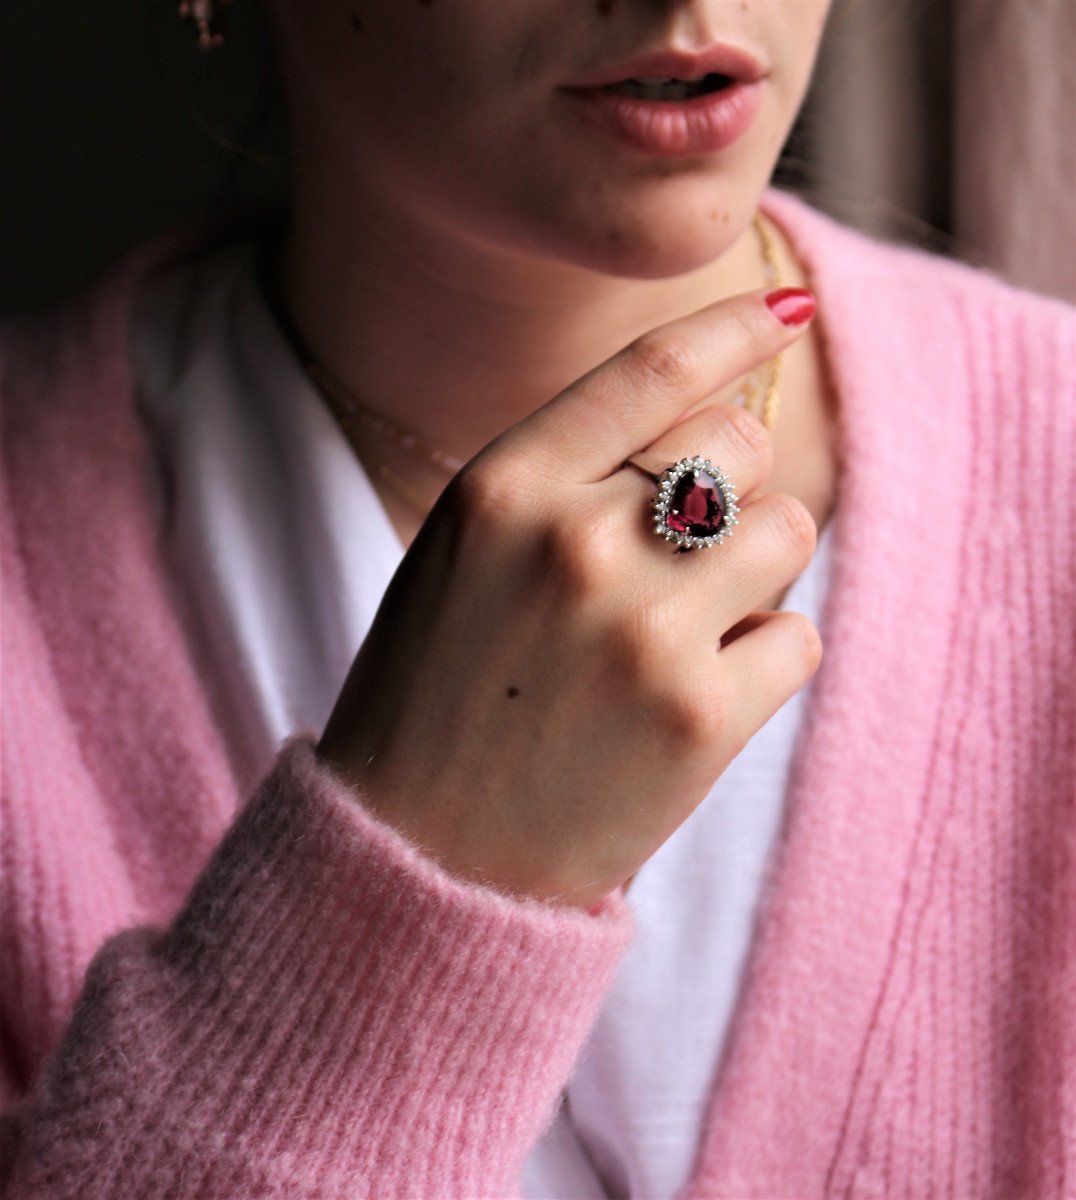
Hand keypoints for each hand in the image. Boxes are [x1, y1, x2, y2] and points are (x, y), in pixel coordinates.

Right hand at [317, 287, 821, 908]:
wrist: (420, 856)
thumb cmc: (436, 694)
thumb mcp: (462, 555)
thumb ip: (566, 478)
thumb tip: (713, 429)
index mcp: (500, 488)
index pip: (650, 369)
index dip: (731, 328)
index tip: (782, 312)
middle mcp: (574, 542)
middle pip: (737, 443)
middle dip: (731, 481)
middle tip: (684, 546)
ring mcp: (644, 631)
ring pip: (788, 529)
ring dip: (755, 567)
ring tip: (685, 626)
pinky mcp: (702, 720)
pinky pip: (799, 636)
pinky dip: (763, 657)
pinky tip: (695, 695)